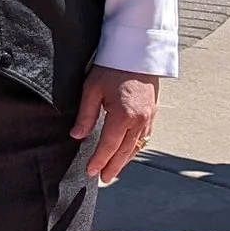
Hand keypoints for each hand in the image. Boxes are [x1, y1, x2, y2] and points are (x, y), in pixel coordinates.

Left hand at [71, 66, 159, 182]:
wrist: (137, 52)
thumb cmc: (112, 68)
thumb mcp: (92, 89)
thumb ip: (85, 115)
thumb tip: (76, 136)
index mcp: (123, 116)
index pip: (108, 146)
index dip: (99, 161)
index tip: (90, 172)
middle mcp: (139, 121)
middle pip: (124, 151)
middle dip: (113, 167)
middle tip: (103, 178)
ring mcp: (149, 119)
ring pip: (136, 147)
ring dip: (124, 160)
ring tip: (113, 170)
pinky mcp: (153, 114)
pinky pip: (144, 138)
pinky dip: (135, 148)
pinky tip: (128, 152)